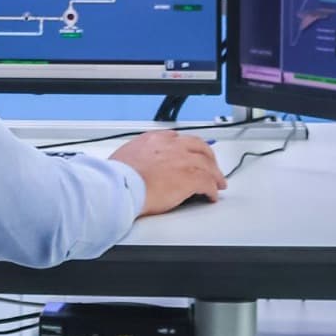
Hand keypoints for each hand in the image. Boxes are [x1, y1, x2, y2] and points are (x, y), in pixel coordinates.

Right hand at [110, 130, 228, 215]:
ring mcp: (183, 160)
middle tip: (211, 167)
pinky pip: (208, 183)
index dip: (189, 148)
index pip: (180, 139)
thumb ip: (139, 156)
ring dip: (214, 175)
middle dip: (208, 158)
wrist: (120, 186)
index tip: (192, 153)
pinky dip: (212, 190)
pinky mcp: (190, 178)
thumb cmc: (118, 176)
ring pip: (208, 165)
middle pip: (200, 148)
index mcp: (155, 139)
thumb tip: (140, 165)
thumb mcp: (126, 156)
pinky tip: (211, 196)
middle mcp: (172, 146)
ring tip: (217, 183)